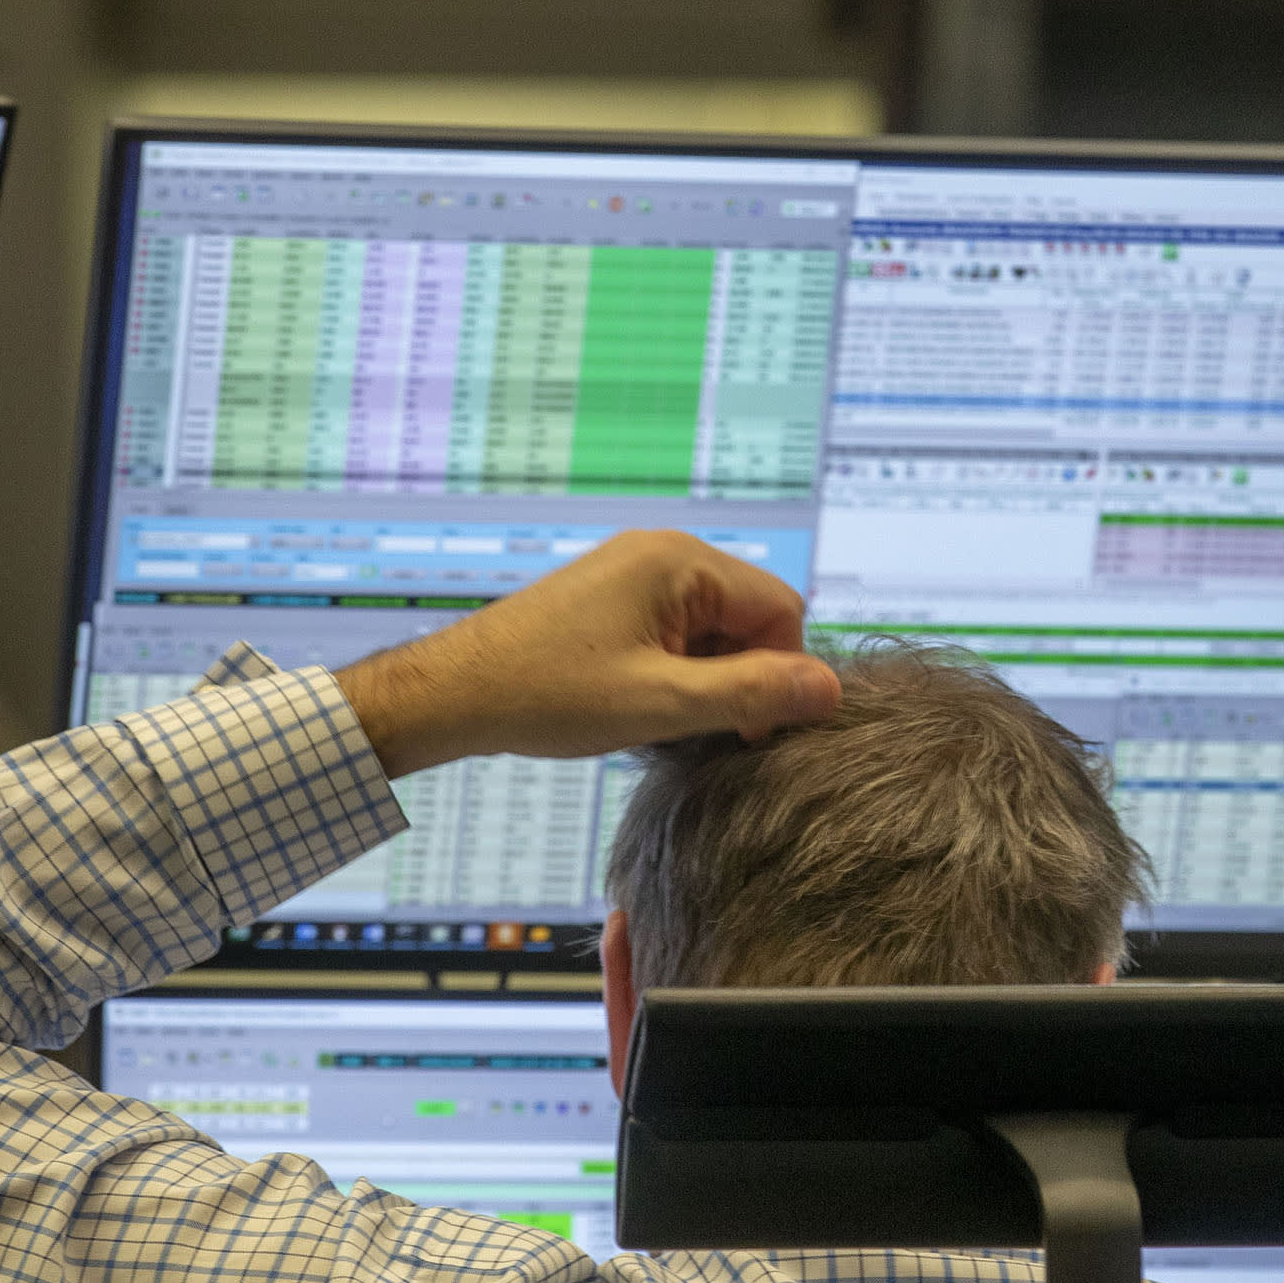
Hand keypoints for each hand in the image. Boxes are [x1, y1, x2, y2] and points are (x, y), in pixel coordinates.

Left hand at [334, 531, 841, 777]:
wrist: (454, 694)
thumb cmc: (545, 693)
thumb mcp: (663, 704)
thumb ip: (752, 693)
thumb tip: (829, 689)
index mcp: (680, 562)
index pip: (781, 610)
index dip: (781, 674)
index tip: (750, 729)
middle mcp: (663, 553)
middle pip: (751, 616)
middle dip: (743, 675)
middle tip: (705, 729)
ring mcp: (637, 573)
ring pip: (716, 629)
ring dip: (709, 677)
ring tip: (664, 717)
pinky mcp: (616, 598)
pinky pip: (680, 631)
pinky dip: (679, 671)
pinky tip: (646, 703)